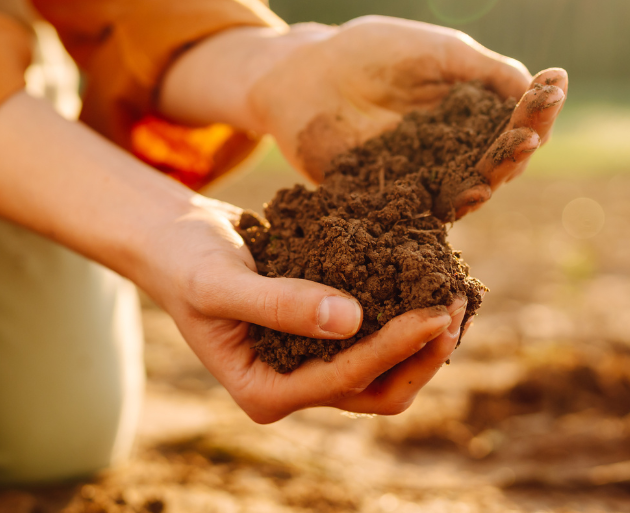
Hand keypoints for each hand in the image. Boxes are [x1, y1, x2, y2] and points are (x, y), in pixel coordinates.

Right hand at [0, 93, 470, 423]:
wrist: (174, 238)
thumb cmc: (185, 260)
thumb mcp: (221, 281)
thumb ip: (279, 302)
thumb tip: (351, 320)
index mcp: (264, 391)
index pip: (345, 378)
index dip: (394, 347)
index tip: (434, 312)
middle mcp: (293, 387)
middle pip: (379, 392)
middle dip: (422, 356)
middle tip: (455, 306)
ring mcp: (310, 365)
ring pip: (387, 372)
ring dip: (423, 342)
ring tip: (455, 294)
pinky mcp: (324, 336)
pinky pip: (378, 337)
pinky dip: (407, 316)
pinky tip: (432, 281)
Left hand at [161, 16, 567, 218]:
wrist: (303, 74)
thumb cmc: (370, 53)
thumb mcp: (436, 51)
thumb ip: (484, 70)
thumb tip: (538, 85)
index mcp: (471, 116)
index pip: (514, 118)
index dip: (536, 106)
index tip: (553, 89)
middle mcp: (455, 154)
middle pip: (500, 159)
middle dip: (520, 145)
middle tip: (534, 133)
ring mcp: (426, 180)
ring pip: (472, 187)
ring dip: (496, 176)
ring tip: (515, 159)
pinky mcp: (392, 203)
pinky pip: (427, 210)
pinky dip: (453, 203)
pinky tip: (472, 192)